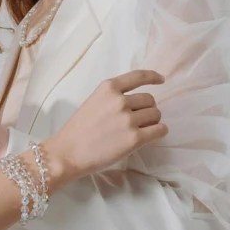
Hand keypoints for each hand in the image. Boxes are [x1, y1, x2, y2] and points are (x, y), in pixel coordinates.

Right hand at [45, 71, 165, 181]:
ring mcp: (128, 120)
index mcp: (109, 88)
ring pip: (156, 115)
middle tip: (138, 120)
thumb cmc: (78, 130)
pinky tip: (152, 135)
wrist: (68, 153)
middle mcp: (120, 101)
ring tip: (141, 130)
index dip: (153, 77)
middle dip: (147, 109)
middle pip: (150, 100)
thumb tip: (137, 103)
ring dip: (153, 122)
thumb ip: (113, 98)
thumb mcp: (93, 102)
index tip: (161, 80)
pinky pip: (160, 130)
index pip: (138, 76)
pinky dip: (159, 132)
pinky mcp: (134, 139)